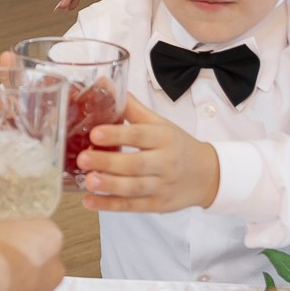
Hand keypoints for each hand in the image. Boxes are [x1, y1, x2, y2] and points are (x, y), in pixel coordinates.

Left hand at [78, 97, 220, 213]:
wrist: (206, 175)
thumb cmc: (177, 145)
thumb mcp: (159, 124)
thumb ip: (131, 108)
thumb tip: (104, 84)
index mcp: (164, 138)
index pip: (140, 135)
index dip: (117, 135)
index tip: (95, 133)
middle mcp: (165, 162)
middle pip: (135, 164)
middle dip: (108, 163)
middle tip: (83, 158)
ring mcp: (161, 186)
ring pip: (134, 188)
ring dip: (109, 185)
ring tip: (88, 181)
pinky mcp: (157, 205)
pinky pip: (132, 206)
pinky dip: (110, 205)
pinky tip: (90, 202)